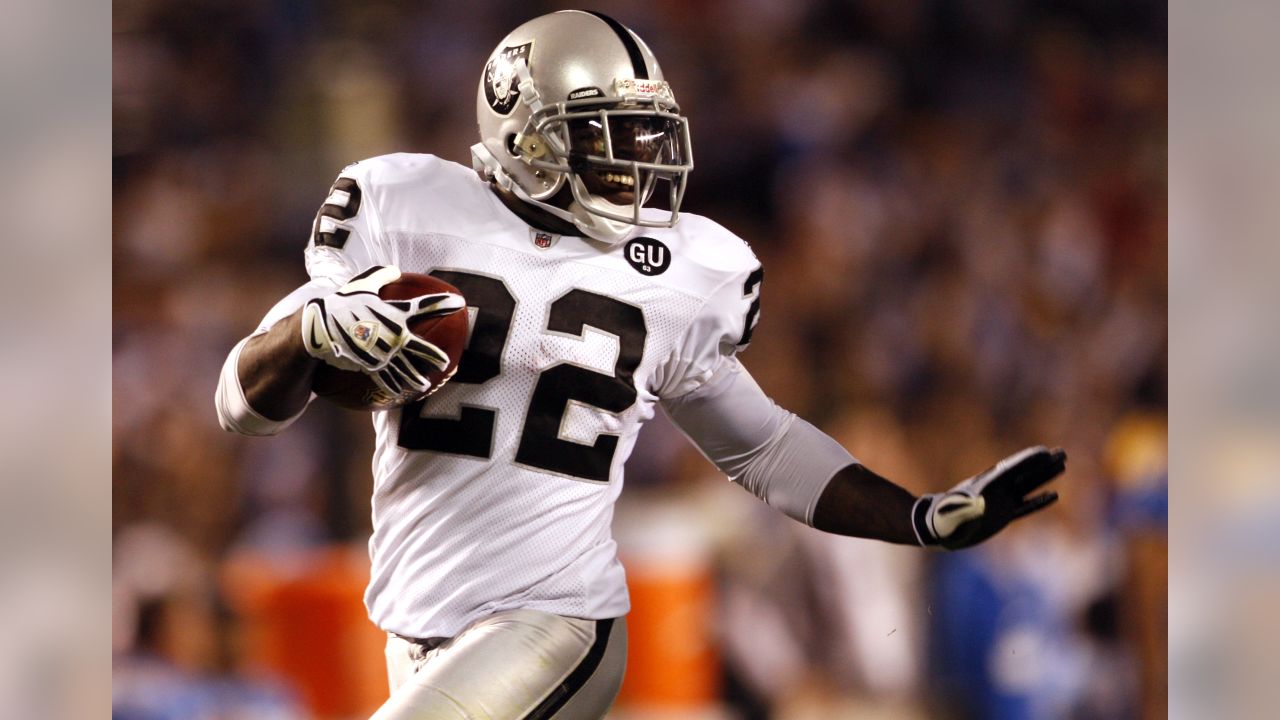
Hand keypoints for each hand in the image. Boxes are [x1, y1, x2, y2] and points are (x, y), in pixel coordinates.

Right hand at [301, 266, 464, 397]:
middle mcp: (392, 335)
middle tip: (446, 363)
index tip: (460, 302)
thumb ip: (380, 275)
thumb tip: (395, 268)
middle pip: (420, 348)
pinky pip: (385, 377)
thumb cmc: (341, 303)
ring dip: (416, 378)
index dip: (442, 304)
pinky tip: (401, 393)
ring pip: (405, 368)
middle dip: (434, 356)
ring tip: (426, 385)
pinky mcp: (370, 365)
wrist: (319, 327)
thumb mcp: (361, 284)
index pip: (423, 307)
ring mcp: (382, 353)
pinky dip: (394, 386)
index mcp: (394, 314)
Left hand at [912, 446, 1066, 549]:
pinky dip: (1039, 501)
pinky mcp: (1003, 515)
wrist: (938, 527)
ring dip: (1045, 476)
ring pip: (1029, 486)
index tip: (1044, 451)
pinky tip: (1054, 495)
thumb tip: (974, 505)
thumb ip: (965, 507)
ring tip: (1062, 465)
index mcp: (986, 484)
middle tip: (1062, 452)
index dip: (1027, 460)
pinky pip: (1026, 507)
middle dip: (1043, 463)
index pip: (1011, 469)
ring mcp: (1001, 501)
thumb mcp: (953, 510)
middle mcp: (997, 490)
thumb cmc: (943, 517)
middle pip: (1025, 473)